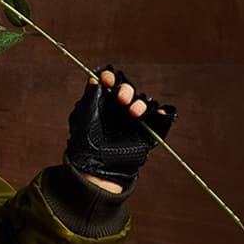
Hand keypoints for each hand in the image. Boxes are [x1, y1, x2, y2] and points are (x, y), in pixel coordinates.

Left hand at [66, 66, 175, 188]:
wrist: (98, 166)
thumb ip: (89, 97)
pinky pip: (157, 118)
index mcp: (102, 100)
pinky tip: (159, 113)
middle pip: (127, 89)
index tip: (108, 81)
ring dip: (141, 103)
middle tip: (122, 99)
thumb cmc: (85, 142)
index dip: (110, 77)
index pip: (109, 82)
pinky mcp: (144, 130)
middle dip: (126, 90)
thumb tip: (93, 79)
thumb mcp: (82, 117)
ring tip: (135, 113)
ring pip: (142, 102)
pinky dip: (161, 113)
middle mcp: (118, 107)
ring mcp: (132, 119)